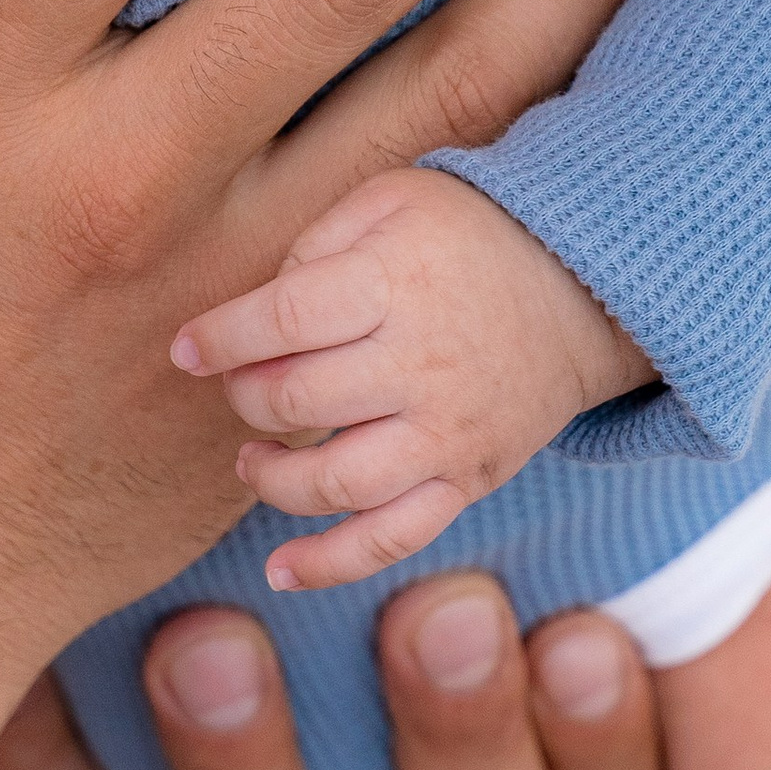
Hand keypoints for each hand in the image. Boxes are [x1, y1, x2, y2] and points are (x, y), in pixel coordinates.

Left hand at [0, 571, 661, 769]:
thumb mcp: (379, 739)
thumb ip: (441, 626)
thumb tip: (470, 422)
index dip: (605, 739)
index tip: (583, 629)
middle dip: (459, 733)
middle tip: (435, 610)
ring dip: (244, 760)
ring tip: (205, 639)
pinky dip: (58, 768)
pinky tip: (25, 679)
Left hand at [175, 166, 650, 589]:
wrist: (584, 290)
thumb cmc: (468, 236)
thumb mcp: (393, 197)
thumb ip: (316, 240)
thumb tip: (256, 310)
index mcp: (394, 283)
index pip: (282, 319)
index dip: (219, 338)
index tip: (186, 348)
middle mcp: (421, 363)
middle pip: (296, 400)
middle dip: (244, 396)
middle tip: (238, 383)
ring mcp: (446, 431)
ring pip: (336, 482)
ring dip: (271, 480)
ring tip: (252, 457)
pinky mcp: (467, 480)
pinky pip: (395, 538)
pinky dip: (332, 564)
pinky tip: (280, 572)